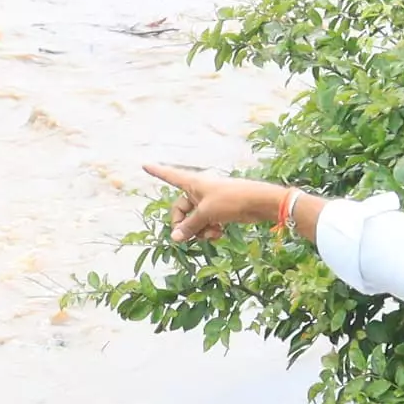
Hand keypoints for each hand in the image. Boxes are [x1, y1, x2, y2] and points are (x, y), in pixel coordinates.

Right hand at [143, 165, 295, 242]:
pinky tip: (219, 233)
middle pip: (180, 210)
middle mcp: (198, 191)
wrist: (259, 203)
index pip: (170, 176)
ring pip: (193, 220)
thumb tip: (174, 238)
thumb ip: (189, 226)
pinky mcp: (218, 212)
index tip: (144, 164)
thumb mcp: (206, 214)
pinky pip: (205, 224)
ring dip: (199, 230)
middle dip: (184, 225)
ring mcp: (208, 202)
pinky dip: (209, 230)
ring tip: (212, 233)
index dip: (157, 172)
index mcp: (192, 183)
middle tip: (190, 237)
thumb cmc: (231, 200)